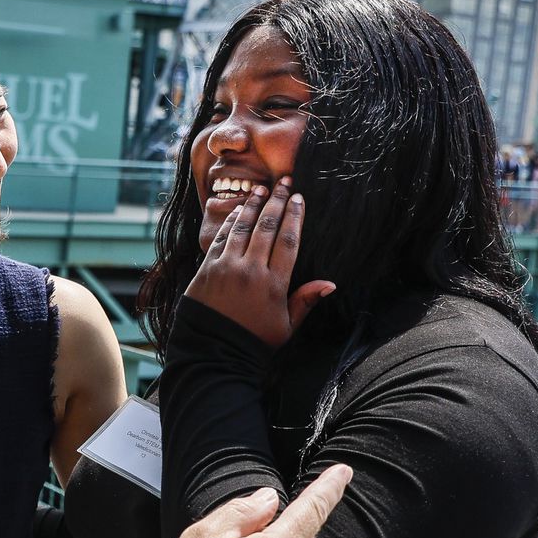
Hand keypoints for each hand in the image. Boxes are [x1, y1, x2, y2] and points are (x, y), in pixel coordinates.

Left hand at [185, 178, 334, 346]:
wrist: (214, 354)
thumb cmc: (254, 342)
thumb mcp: (286, 327)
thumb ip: (306, 301)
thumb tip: (331, 283)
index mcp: (274, 284)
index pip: (288, 241)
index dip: (295, 216)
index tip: (299, 199)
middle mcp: (251, 270)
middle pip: (267, 227)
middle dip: (278, 202)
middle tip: (285, 184)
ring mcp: (226, 268)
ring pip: (242, 228)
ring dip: (253, 206)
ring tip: (262, 191)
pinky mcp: (207, 270)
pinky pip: (220, 239)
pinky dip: (230, 222)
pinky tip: (237, 211)